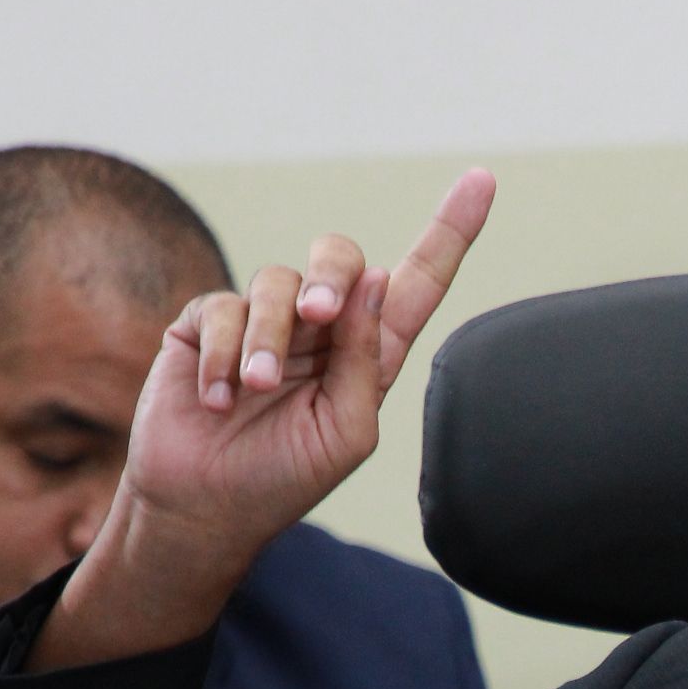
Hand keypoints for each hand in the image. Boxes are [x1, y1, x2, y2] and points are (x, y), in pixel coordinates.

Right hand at [32, 171, 496, 670]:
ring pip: (277, 283)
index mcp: (367, 354)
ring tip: (255, 392)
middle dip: (332, 274)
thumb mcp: (345, 431)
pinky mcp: (209, 325)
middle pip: (340, 257)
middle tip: (318, 314)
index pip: (416, 283)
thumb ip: (365, 359)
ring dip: (268, 339)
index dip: (450, 232)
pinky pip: (223, 308)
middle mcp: (320, 329)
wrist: (204, 509)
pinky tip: (220, 398)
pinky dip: (226, 354)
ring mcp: (263, 321)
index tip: (483, 179)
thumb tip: (376, 278)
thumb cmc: (283, 479)